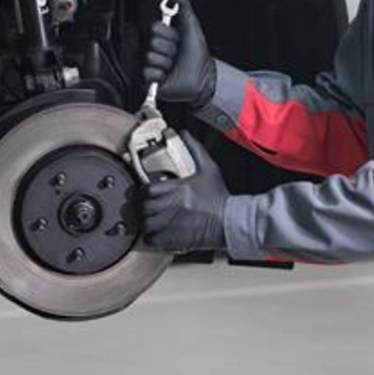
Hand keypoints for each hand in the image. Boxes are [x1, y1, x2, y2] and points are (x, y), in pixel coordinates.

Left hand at [141, 131, 228, 251]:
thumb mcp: (209, 169)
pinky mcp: (175, 240)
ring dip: (146, 222)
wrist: (231, 222)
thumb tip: (184, 134)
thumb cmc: (220, 198)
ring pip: (145, 224)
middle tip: (147, 207)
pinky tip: (158, 233)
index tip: (147, 194)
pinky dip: (151, 238)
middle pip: (143, 207)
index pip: (147, 190)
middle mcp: (172, 207)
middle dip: (142, 207)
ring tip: (151, 220)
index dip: (144, 192)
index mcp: (178, 190)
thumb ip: (195, 149)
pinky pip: (152, 240)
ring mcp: (172, 225)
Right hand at [143, 0, 215, 108]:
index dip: (169, 34)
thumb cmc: (197, 56)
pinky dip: (160, 76)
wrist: (200, 79)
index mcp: (162, 35)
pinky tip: (166, 76)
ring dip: (166, 63)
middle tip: (177, 55)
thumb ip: (184, 6)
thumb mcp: (193, 26)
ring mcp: (150, 63)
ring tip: (173, 66)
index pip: (154, 27)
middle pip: (152, 42)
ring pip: (150, 57)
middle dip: (169, 49)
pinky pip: (147, 73)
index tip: (178, 39)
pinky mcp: (147, 79)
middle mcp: (154, 48)